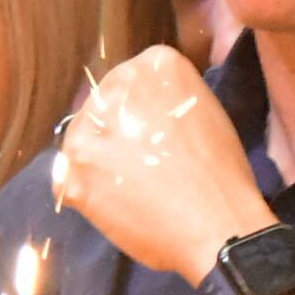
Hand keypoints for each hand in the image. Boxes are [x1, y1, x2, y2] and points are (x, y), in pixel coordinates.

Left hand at [53, 46, 277, 283]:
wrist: (219, 228)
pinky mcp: (70, 177)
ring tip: (132, 181)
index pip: (133, 77)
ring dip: (99, 156)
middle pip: (102, 103)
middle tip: (145, 157)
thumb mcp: (208, 113)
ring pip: (81, 138)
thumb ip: (169, 99)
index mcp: (154, 67)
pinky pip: (68, 178)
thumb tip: (145, 110)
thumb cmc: (226, 173)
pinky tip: (118, 200)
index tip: (161, 129)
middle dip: (116, 127)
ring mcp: (84, 136)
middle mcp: (111, 92)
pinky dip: (87, 189)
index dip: (146, 106)